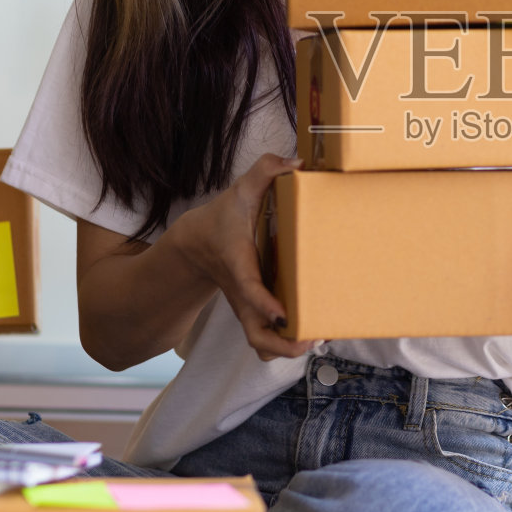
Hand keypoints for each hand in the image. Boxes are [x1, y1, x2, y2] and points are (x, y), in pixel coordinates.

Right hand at [169, 151, 313, 361]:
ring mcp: (247, 308)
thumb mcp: (239, 190)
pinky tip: (312, 327)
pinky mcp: (254, 311)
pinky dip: (285, 341)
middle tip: (311, 339)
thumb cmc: (221, 219)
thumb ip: (265, 170)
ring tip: (317, 337)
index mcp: (239, 266)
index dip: (265, 304)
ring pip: (260, 344)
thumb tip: (296, 162)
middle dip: (282, 346)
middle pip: (255, 337)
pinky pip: (267, 336)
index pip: (249, 290)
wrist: (194, 244)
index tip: (283, 316)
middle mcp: (242, 294)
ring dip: (286, 349)